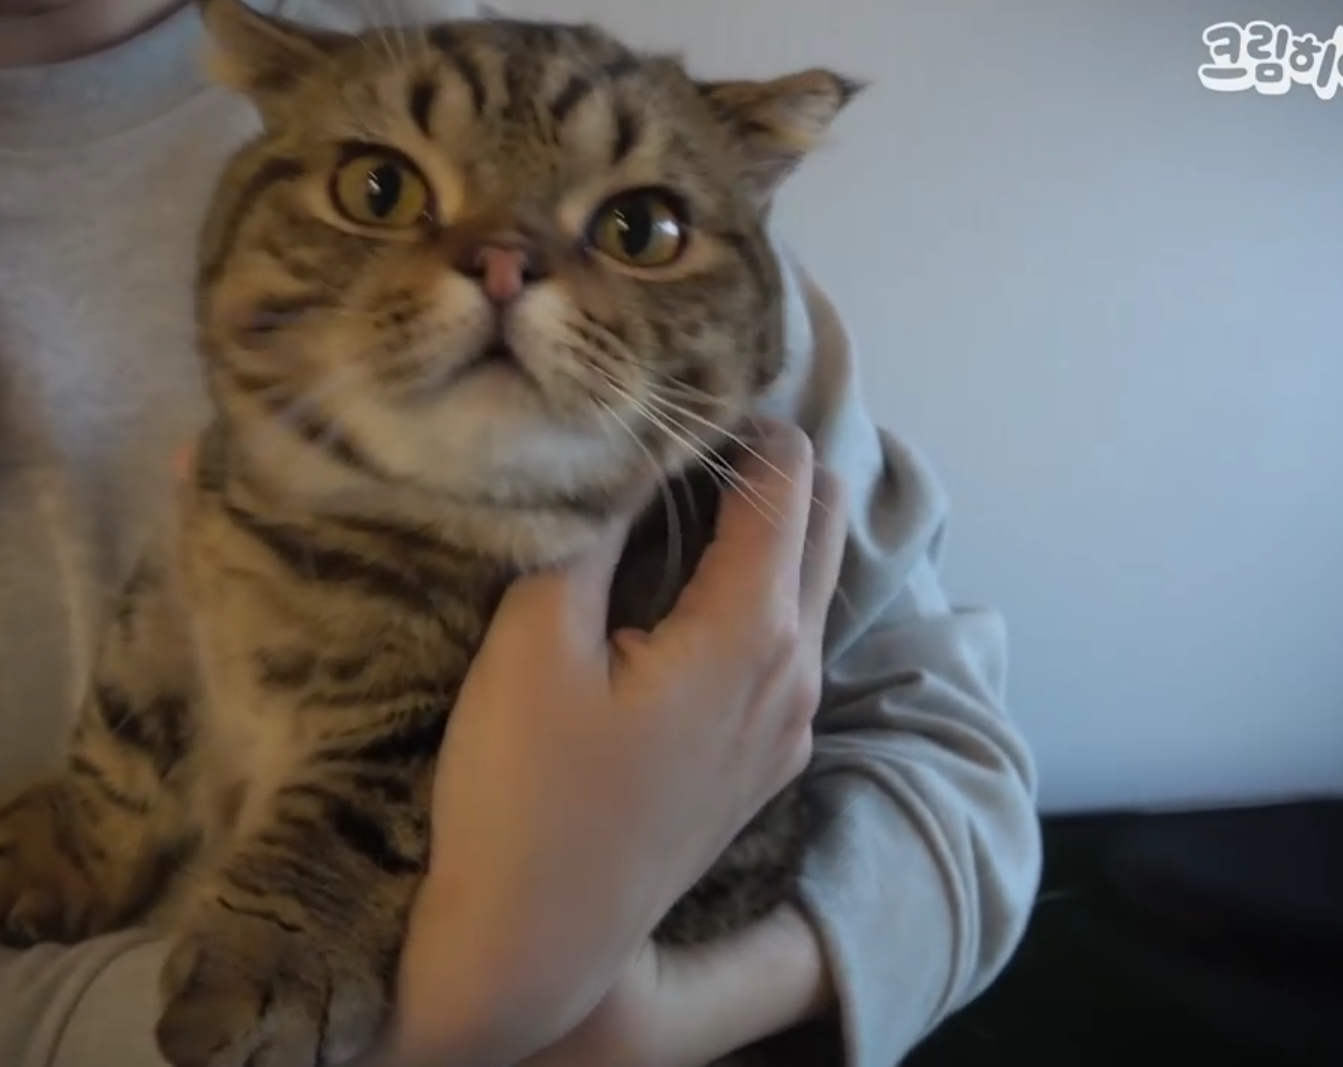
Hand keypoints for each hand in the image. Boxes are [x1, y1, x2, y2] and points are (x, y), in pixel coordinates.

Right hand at [386, 419, 848, 1065]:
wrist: (533, 944)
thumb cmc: (520, 797)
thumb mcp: (532, 642)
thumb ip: (590, 529)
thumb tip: (625, 446)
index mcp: (751, 631)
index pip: (786, 476)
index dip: (735, 419)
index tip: (669, 398)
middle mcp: (795, 672)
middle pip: (822, 518)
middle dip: (766, 463)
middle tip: (674, 439)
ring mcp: (786, 724)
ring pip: (808, 582)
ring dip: (763, 527)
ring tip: (671, 506)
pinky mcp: (761, 761)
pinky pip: (785, 642)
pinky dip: (755, 591)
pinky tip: (675, 597)